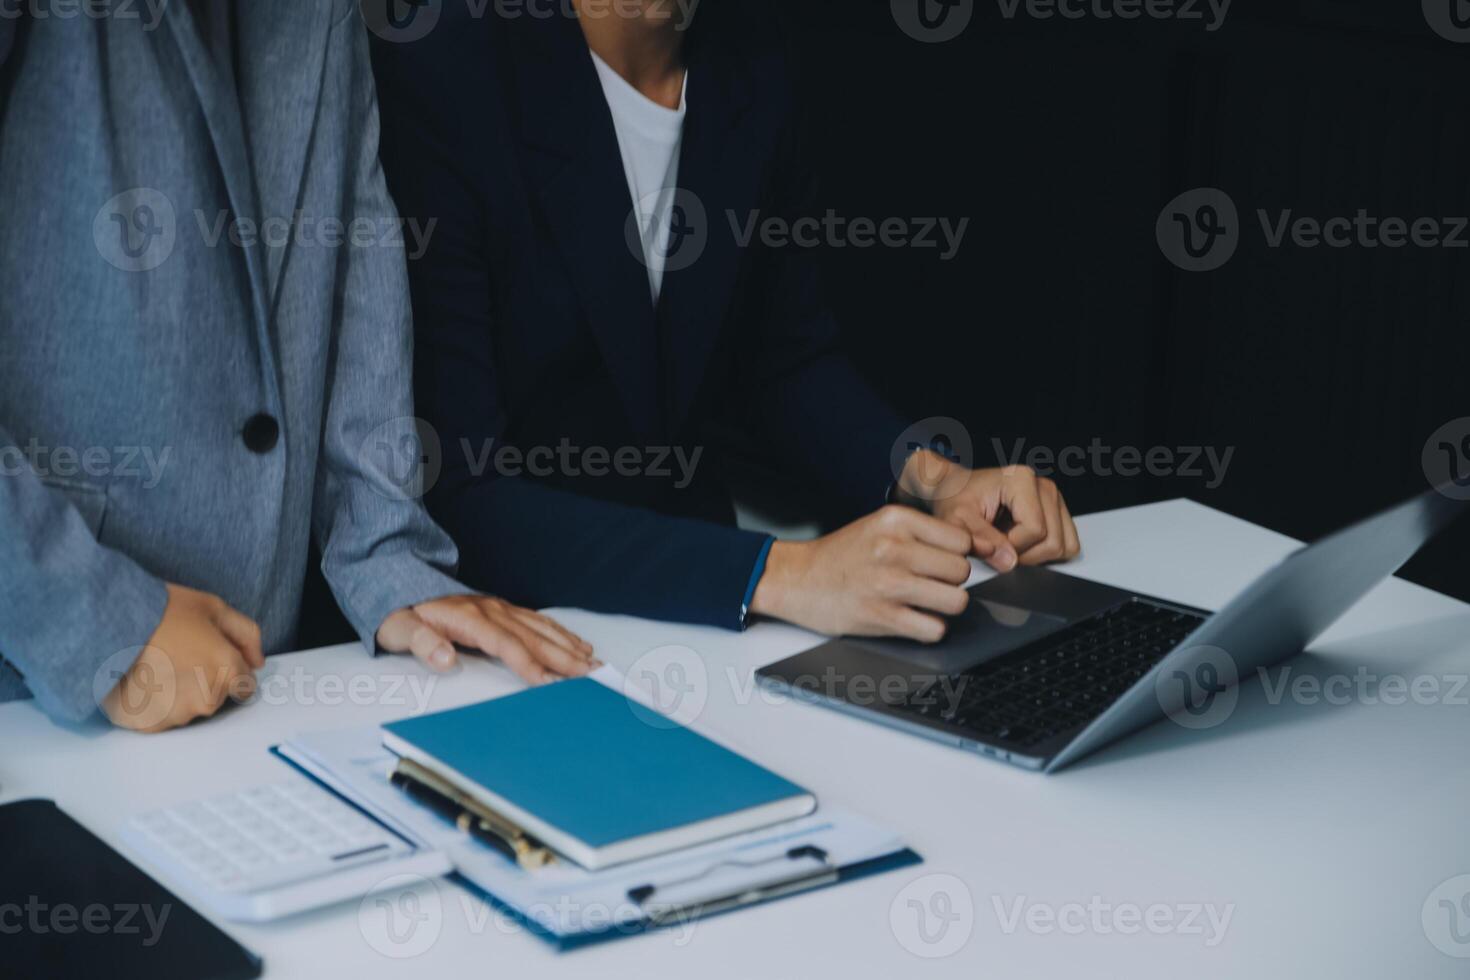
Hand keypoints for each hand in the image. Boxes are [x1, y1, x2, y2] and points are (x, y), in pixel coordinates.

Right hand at [101, 584, 264, 732]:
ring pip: (189, 709)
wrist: (106, 625)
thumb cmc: (160, 612)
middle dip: (205, 681)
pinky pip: (162, 717)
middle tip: (177, 656)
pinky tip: (142, 682)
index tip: (208, 658)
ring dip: (179, 694)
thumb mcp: (214, 608)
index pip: (244, 685)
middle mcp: (208, 698)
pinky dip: (155, 705)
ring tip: (155, 668)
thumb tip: (258, 661)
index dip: (228, 670)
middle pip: (216, 697)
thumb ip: (245, 635)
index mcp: (228, 670)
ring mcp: (179, 714)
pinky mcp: (151, 725)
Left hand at [377, 594, 595, 685]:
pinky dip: (560, 632)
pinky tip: (575, 642)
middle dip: (565, 657)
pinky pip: (537, 621)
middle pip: (534, 637)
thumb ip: (421, 643)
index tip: (549, 682)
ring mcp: (499, 608)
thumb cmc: (400, 611)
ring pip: (541, 628)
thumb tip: (445, 659)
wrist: (400, 582)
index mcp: (469, 618)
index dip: (529, 664)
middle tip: (591, 674)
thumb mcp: (399, 628)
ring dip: (568, 645)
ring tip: (592, 661)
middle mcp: (491, 610)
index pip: (506, 645)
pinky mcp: (502, 609)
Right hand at [750, 505, 973, 642]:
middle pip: (961, 571)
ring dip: (944, 606)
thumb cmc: (840, 555)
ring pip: (956, 601)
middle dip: (951, 581)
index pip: (961, 540)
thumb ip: (922, 533)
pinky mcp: (881, 616)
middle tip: (931, 583)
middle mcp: (894, 548)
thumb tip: (974, 548)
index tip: (942, 562)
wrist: (796, 579)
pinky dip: (929, 629)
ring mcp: (888, 583)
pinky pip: (934, 629)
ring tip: (925, 602)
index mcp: (896, 520)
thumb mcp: (879, 525)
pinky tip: (913, 620)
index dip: (956, 554)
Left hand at [897, 451, 1080, 569]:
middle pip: (1053, 541)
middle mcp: (1044, 486)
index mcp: (1021, 480)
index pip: (1035, 529)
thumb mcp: (956, 520)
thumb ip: (980, 539)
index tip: (990, 543)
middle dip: (1025, 555)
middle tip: (999, 547)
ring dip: (1036, 556)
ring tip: (1009, 544)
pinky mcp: (1058, 512)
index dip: (1012, 547)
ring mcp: (1055, 499)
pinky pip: (1068, 546)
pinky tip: (1022, 543)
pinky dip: (1046, 553)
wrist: (956, 490)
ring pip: (1064, 546)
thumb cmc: (955, 500)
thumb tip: (1009, 562)